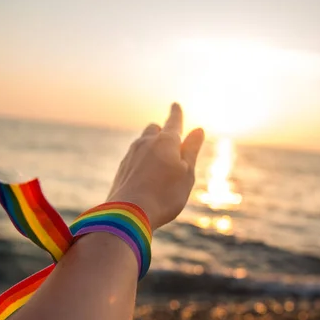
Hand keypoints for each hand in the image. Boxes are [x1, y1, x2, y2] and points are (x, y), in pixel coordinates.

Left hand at [107, 103, 203, 230]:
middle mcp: (145, 143)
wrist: (128, 214)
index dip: (176, 113)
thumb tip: (198, 130)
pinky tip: (144, 175)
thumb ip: (192, 150)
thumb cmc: (165, 195)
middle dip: (161, 131)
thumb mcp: (187, 173)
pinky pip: (133, 158)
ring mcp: (130, 155)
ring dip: (150, 146)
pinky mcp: (121, 169)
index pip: (173, 121)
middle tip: (169, 139)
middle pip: (154, 129)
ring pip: (141, 142)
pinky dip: (141, 161)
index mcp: (166, 142)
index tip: (175, 105)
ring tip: (158, 160)